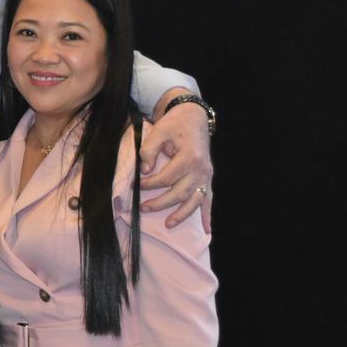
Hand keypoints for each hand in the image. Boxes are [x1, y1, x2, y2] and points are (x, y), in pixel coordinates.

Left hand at [139, 96, 212, 231]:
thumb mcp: (158, 131)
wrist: (193, 116)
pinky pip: (208, 198)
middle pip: (179, 193)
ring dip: (182, 214)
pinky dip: (207, 214)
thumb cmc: (174, 124)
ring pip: (194, 200)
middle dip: (160, 203)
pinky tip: (207, 229)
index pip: (166, 178)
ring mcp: (206, 175)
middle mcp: (201, 169)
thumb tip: (145, 171)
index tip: (138, 184)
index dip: (151, 184)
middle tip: (143, 207)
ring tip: (168, 224)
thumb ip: (149, 151)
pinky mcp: (208, 177)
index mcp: (189, 157)